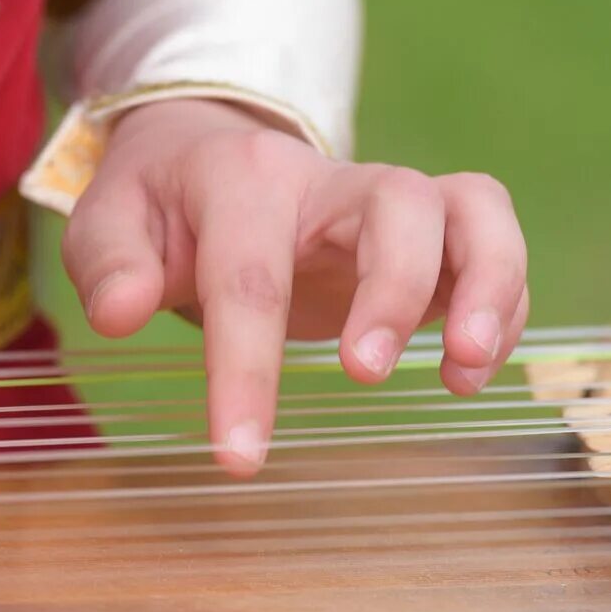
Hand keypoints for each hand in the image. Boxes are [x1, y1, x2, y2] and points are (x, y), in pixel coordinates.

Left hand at [62, 98, 528, 474]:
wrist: (204, 154)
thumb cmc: (158, 205)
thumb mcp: (107, 221)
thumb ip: (108, 264)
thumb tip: (120, 312)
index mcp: (242, 180)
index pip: (248, 275)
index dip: (246, 369)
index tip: (240, 457)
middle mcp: (329, 180)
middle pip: (397, 205)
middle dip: (394, 291)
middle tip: (365, 375)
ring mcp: (388, 202)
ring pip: (472, 208)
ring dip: (487, 284)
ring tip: (466, 372)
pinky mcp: (430, 232)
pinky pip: (491, 244)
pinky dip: (502, 305)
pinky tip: (468, 372)